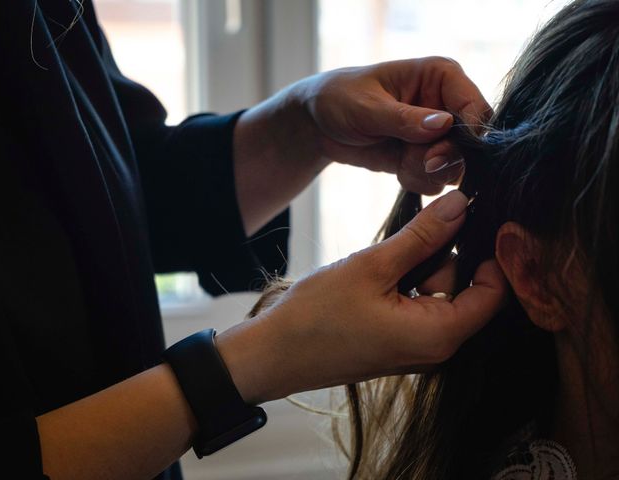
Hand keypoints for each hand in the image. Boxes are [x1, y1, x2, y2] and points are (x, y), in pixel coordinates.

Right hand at [216, 190, 506, 403]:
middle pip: (463, 288)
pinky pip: (417, 306)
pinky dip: (403, 284)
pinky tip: (373, 278)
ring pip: (436, 293)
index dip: (490, 252)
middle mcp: (435, 348)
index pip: (495, 291)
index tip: (474, 217)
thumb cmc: (317, 317)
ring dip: (416, 268)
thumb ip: (423, 235)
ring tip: (378, 264)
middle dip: (440, 256)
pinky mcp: (397, 343)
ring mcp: (415, 347)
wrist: (274, 354)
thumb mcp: (374, 266)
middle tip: (405, 238)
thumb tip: (462, 204)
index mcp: (439, 335)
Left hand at [303, 57, 490, 193]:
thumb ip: (404, 119)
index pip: (475, 107)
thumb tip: (444, 124)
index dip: (469, 135)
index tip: (437, 154)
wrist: (319, 125)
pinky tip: (397, 170)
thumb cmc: (340, 99)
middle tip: (415, 161)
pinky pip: (437, 181)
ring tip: (399, 162)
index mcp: (441, 77)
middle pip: (472, 143)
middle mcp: (447, 105)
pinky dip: (417, 181)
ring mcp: (439, 135)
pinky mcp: (426, 158)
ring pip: (456, 166)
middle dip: (442, 159)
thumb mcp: (366, 107)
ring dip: (427, 172)